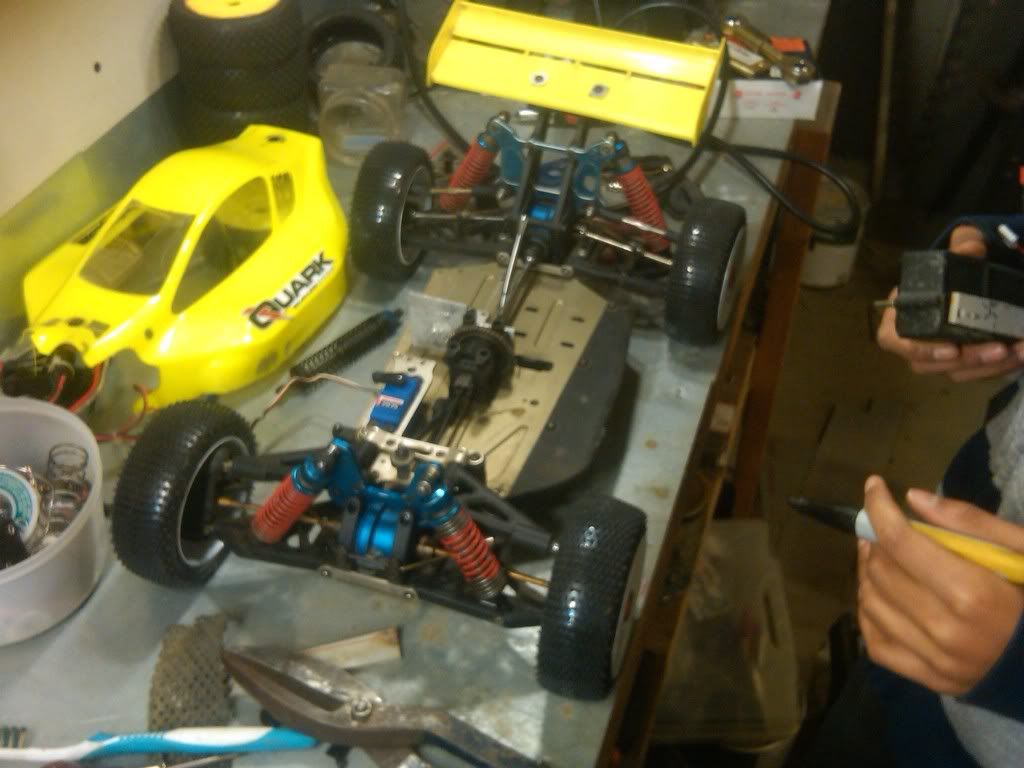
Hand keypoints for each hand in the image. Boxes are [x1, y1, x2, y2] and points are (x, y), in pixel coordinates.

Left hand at [857, 476, 1023, 693]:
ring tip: (880, 556)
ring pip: (871, 605)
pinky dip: (869, 614)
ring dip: (867, 573)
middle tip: (884, 527)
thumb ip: (970, 523)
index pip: (900, 541)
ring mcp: (935, 659)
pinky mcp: (930, 680)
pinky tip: (880, 595)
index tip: (874, 486)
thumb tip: (912, 498)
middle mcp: (944, 629)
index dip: (879, 507)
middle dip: (876, 540)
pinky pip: (876, 643)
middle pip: (881, 571)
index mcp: (971, 593)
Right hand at [876, 224, 1023, 380]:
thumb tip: (971, 247)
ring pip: (954, 373)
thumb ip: (964, 244)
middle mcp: (914, 339)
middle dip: (966, 361)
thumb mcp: (961, 250)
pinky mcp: (962, 362)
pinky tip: (1019, 357)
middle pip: (927, 365)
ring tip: (1015, 353)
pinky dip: (997, 369)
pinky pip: (974, 374)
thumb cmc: (957, 268)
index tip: (952, 348)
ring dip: (986, 368)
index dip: (917, 349)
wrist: (976, 281)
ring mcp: (939, 354)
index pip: (892, 339)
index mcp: (902, 313)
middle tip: (999, 349)